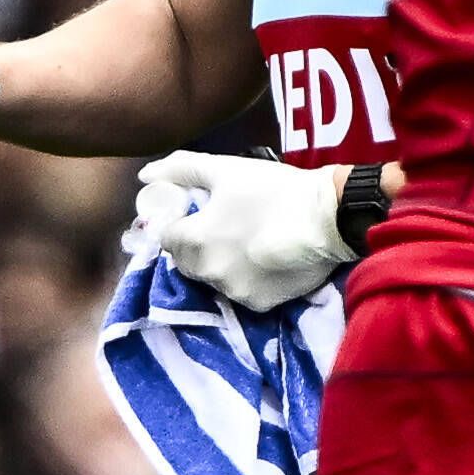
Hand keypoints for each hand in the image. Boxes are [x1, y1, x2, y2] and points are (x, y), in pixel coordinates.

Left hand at [131, 148, 351, 308]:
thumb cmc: (274, 190)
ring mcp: (233, 292)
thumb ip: (181, 169)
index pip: (167, 238)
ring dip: (221, 263)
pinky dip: (247, 279)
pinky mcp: (260, 305)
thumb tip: (144, 176)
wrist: (328, 219)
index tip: (196, 215)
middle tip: (224, 226)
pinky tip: (265, 260)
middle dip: (196, 246)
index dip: (179, 224)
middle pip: (187, 261)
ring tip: (247, 242)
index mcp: (193, 240)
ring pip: (214, 278)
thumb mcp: (225, 169)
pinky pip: (242, 292)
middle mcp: (207, 272)